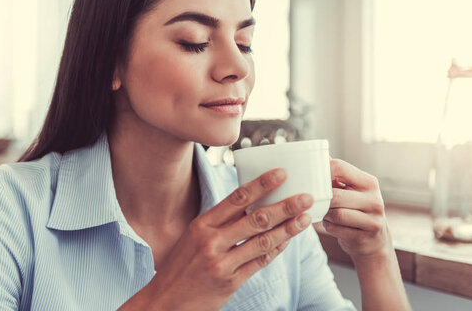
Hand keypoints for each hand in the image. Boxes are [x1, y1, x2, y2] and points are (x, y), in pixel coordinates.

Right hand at [127, 168, 313, 310]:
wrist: (165, 301)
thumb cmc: (180, 265)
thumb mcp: (192, 235)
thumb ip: (219, 221)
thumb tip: (250, 202)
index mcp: (202, 224)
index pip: (237, 198)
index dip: (262, 184)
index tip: (282, 173)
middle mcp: (212, 241)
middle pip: (256, 218)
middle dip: (285, 206)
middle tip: (305, 196)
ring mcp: (222, 263)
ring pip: (263, 241)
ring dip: (288, 229)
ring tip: (306, 218)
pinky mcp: (231, 282)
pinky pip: (260, 262)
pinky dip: (277, 250)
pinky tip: (289, 240)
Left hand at [322, 159, 390, 260]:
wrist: (374, 240)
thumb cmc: (356, 210)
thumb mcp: (351, 190)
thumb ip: (336, 175)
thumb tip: (320, 156)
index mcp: (369, 182)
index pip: (340, 167)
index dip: (322, 172)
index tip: (312, 178)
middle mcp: (374, 199)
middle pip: (335, 195)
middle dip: (322, 199)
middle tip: (315, 201)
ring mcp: (373, 219)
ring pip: (336, 213)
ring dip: (325, 214)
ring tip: (325, 213)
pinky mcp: (366, 236)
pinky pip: (336, 228)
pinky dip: (328, 226)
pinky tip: (331, 224)